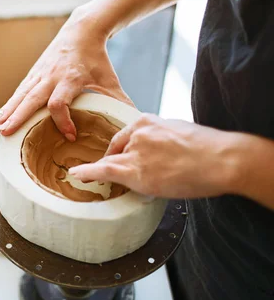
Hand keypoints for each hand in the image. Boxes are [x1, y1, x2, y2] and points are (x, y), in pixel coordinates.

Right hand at [0, 15, 131, 139]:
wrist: (82, 30)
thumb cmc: (97, 58)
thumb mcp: (110, 79)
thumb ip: (118, 101)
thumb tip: (132, 120)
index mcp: (70, 78)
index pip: (59, 102)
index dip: (63, 121)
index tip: (70, 135)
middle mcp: (51, 76)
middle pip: (31, 99)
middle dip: (18, 116)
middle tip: (6, 132)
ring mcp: (40, 74)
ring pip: (21, 95)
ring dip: (9, 111)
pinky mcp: (34, 73)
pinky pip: (20, 90)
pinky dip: (10, 103)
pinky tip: (0, 116)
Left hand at [68, 114, 233, 198]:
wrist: (223, 159)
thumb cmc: (209, 149)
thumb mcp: (179, 132)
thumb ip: (162, 139)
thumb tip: (159, 151)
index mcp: (147, 121)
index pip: (126, 136)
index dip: (121, 150)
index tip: (116, 156)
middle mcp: (137, 133)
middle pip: (117, 150)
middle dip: (116, 162)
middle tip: (120, 174)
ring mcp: (135, 152)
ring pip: (113, 163)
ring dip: (104, 172)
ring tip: (97, 178)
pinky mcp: (136, 171)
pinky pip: (105, 171)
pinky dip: (88, 173)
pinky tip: (76, 175)